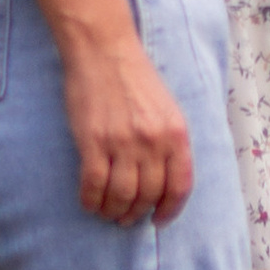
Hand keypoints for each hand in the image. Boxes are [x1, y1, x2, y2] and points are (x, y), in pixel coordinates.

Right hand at [61, 33, 194, 223]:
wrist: (104, 49)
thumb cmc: (135, 77)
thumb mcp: (168, 108)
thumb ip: (170, 142)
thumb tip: (166, 181)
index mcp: (176, 133)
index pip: (179, 186)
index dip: (169, 209)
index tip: (159, 219)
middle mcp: (153, 141)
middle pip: (148, 195)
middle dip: (137, 213)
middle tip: (127, 218)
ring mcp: (122, 142)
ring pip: (122, 196)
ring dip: (114, 211)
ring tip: (109, 213)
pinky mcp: (93, 141)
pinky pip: (93, 185)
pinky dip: (91, 200)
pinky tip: (90, 203)